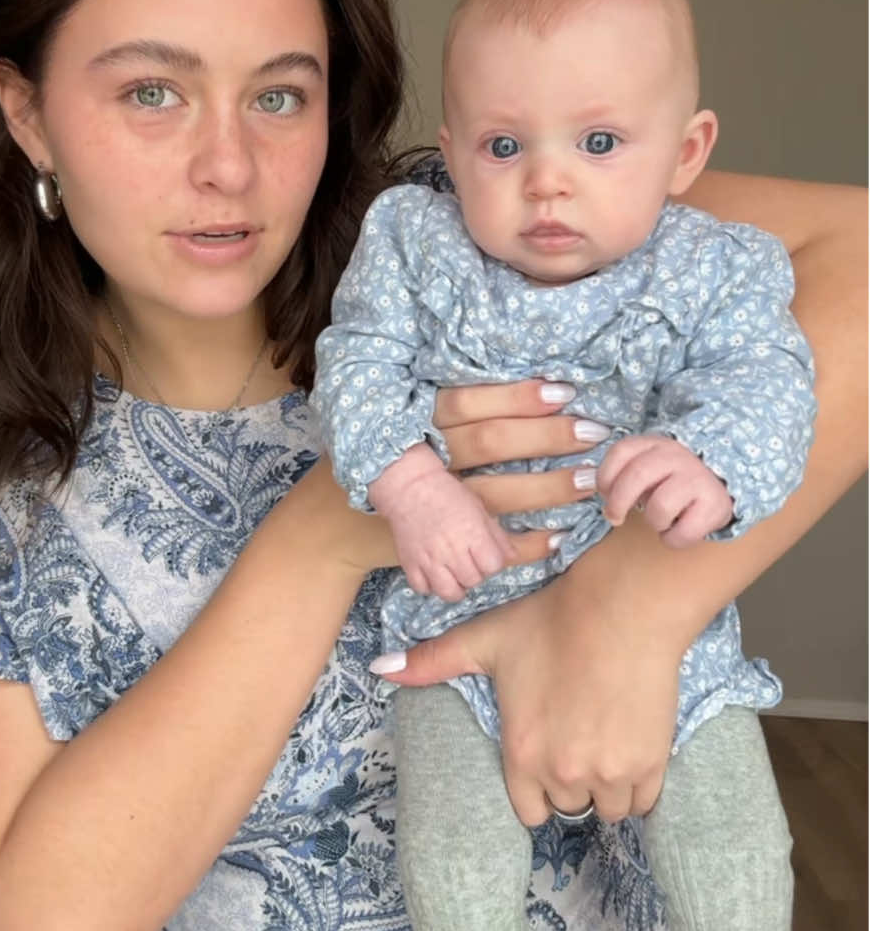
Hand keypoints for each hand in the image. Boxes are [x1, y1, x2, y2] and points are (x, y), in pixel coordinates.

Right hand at [315, 380, 602, 580]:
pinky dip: (526, 545)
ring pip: (495, 495)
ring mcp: (428, 508)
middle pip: (490, 444)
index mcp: (412, 422)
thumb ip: (452, 407)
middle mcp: (423, 462)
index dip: (516, 396)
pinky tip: (559, 537)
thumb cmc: (383, 461)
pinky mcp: (435, 549)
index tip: (563, 389)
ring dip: (546, 489)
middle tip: (595, 431)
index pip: (468, 403)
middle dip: (546, 436)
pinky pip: (487, 550)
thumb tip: (525, 380)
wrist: (335, 525)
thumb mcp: (404, 422)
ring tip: (587, 481)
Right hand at [371, 449, 514, 599]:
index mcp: (473, 535)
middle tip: (468, 562)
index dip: (492, 563)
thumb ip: (497, 535)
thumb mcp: (478, 509)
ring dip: (455, 587)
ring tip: (453, 576)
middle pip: (473, 580)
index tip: (485, 555)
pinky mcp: (410, 563)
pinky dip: (429, 586)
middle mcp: (452, 551)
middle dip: (475, 574)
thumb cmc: (447, 494)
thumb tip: (512, 555)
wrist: (410, 487)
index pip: (493, 567)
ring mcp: (429, 560)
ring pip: (449, 593)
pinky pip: (423, 589)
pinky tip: (432, 574)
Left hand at [378, 569, 680, 825]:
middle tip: (576, 743)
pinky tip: (631, 748)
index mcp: (521, 753)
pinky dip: (639, 786)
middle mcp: (563, 773)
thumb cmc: (551, 621)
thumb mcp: (486, 640)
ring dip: (606, 787)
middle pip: (568, 807)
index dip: (535, 786)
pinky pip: (643, 803)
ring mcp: (610, 772)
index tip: (546, 757)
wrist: (622, 607)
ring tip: (604, 746)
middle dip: (570, 783)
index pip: (527, 811)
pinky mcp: (650, 764)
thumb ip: (433, 661)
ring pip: (608, 809)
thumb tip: (378, 669)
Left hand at [598, 435, 733, 548]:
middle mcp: (677, 456)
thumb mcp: (648, 467)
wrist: (722, 483)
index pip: (621, 452)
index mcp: (655, 444)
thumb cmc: (672, 480)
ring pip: (660, 506)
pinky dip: (673, 539)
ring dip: (653, 521)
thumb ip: (624, 474)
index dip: (605, 477)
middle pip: (636, 476)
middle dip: (618, 503)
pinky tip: (676, 531)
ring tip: (659, 520)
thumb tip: (599, 494)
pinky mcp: (715, 504)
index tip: (605, 494)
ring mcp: (698, 478)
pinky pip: (684, 531)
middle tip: (614, 518)